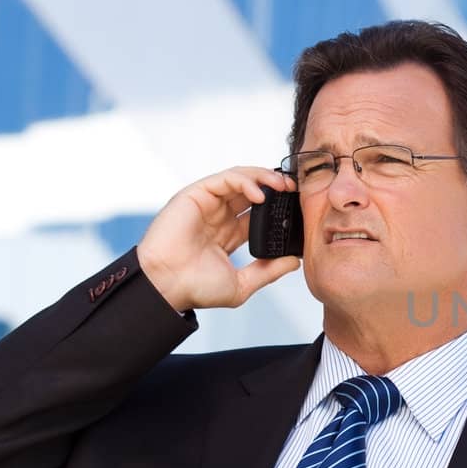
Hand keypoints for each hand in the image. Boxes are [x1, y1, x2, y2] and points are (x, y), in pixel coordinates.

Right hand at [137, 167, 299, 311]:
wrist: (166, 287)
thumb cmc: (195, 289)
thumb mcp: (241, 284)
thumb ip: (268, 271)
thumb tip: (295, 262)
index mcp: (229, 234)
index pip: (259, 213)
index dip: (279, 208)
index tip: (299, 209)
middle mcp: (218, 216)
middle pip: (252, 190)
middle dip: (275, 186)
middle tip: (295, 190)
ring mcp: (206, 204)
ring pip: (239, 179)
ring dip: (263, 178)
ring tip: (282, 186)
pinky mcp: (194, 195)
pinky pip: (224, 180)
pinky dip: (244, 182)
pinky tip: (259, 196)